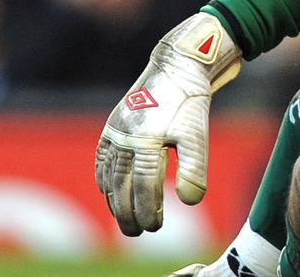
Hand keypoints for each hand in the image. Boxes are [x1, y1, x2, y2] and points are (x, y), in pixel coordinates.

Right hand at [95, 13, 241, 235]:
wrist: (178, 66)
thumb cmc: (191, 102)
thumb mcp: (198, 135)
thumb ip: (193, 169)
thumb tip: (190, 203)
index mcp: (146, 140)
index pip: (143, 186)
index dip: (148, 209)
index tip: (156, 227)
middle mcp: (124, 137)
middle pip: (120, 185)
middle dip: (126, 212)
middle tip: (135, 233)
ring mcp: (114, 130)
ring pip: (108, 174)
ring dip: (113, 199)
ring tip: (123, 219)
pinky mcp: (112, 124)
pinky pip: (102, 158)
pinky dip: (104, 177)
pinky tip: (108, 191)